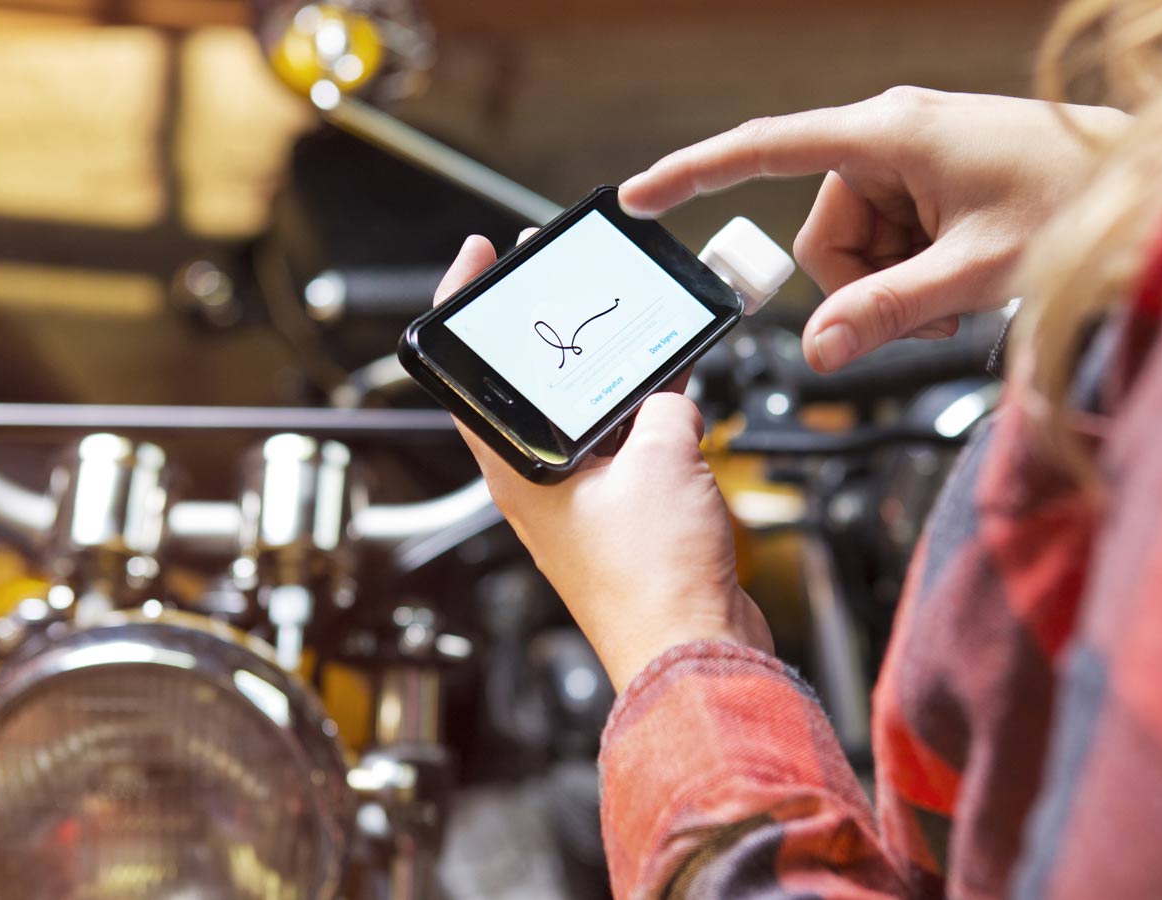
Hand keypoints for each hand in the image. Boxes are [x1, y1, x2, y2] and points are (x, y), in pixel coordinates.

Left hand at [436, 235, 771, 690]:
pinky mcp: (626, 518)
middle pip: (533, 387)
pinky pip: (633, 448)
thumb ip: (663, 406)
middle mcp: (541, 484)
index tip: (478, 259)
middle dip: (550, 328)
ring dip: (613, 373)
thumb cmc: (654, 582)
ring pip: (590, 416)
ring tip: (634, 323)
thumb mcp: (662, 459)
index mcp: (518, 470)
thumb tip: (670, 395)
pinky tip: (681, 386)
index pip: (469, 376)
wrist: (695, 654)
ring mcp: (583, 502)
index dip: (465, 307)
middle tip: (560, 273)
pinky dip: (652, 415)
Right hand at [619, 87, 1128, 371]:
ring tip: (963, 288)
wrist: (1154, 186)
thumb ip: (887, 313)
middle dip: (861, 284)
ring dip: (894, 283)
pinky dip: (915, 271)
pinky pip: (888, 239)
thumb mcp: (976, 273)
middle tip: (931, 306)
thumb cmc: (1083, 205)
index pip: (765, 149)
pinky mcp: (933, 178)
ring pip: (855, 245)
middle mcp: (893, 134)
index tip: (639, 196)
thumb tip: (817, 351)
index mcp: (891, 133)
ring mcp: (914, 156)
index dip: (695, 173)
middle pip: (822, 230)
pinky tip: (965, 274)